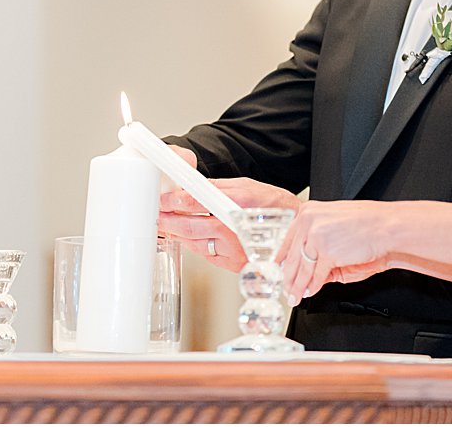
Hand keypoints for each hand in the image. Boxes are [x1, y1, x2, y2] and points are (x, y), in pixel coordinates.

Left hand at [158, 171, 301, 270]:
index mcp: (239, 205)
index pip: (200, 203)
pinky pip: (205, 254)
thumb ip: (220, 188)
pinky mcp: (232, 264)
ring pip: (195, 242)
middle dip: (170, 221)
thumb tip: (195, 187)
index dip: (178, 202)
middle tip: (157, 213)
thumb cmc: (275, 207)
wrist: (294, 233)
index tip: (165, 199)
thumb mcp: (248, 186)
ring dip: (176, 233)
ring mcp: (234, 250)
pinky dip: (191, 244)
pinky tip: (182, 237)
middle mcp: (235, 230)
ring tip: (164, 224)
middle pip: (192, 227)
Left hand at [278, 200, 392, 303]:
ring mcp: (316, 236)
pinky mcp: (327, 252)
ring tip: (294, 297)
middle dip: (288, 277)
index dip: (283, 259)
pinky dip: (313, 287)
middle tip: (285, 289)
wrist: (386, 226)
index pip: (288, 240)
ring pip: (302, 268)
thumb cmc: (365, 224)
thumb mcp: (332, 225)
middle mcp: (308, 221)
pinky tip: (310, 292)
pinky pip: (316, 275)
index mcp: (308, 212)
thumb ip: (316, 243)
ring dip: (297, 286)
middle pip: (292, 256)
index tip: (280, 269)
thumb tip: (305, 264)